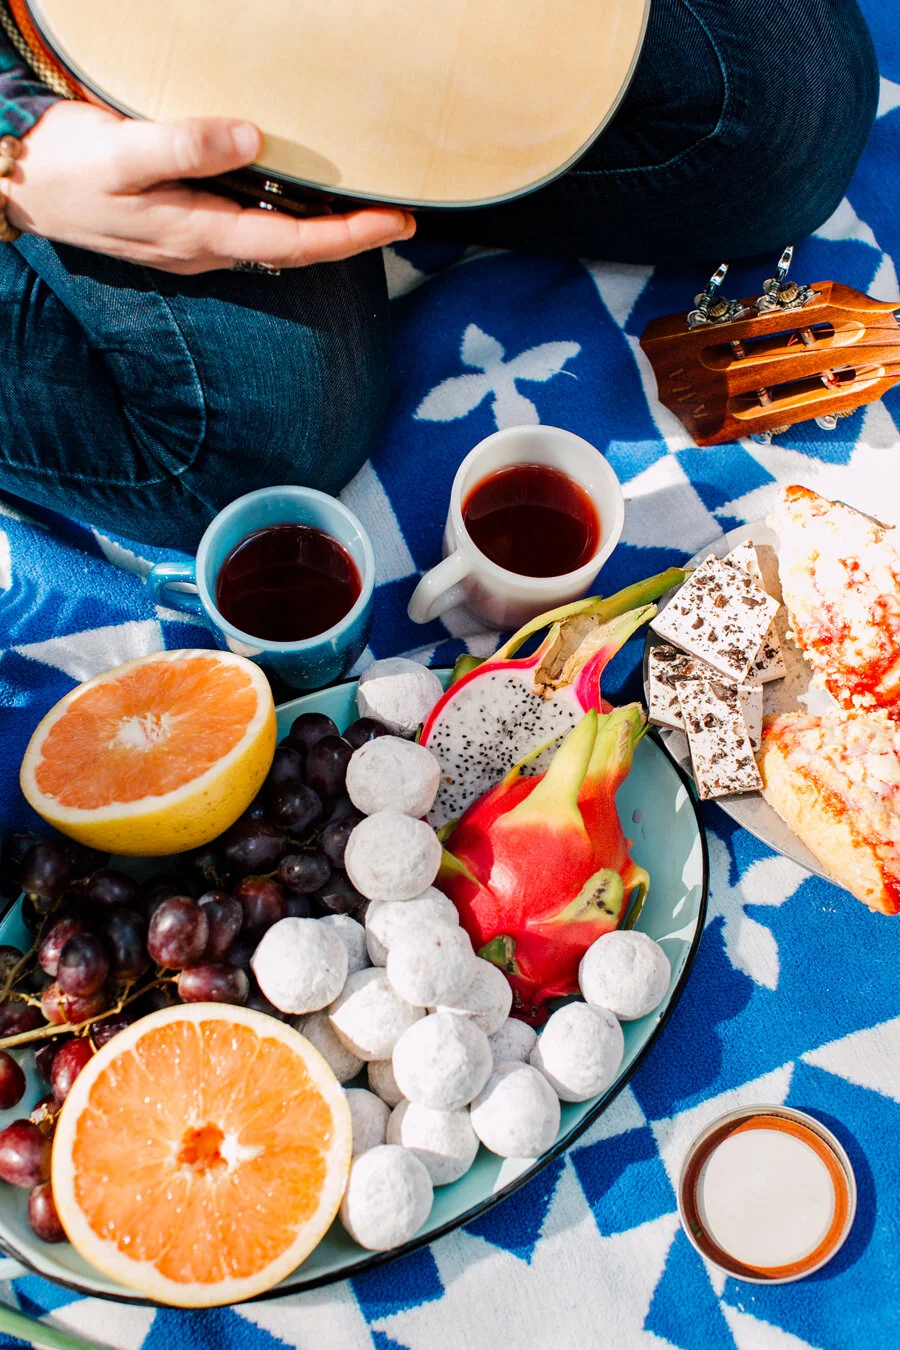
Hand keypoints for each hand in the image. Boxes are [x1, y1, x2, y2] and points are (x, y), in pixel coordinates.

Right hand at [2, 101, 415, 272]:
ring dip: (323, 233)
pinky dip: (288, 221)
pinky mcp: (184, 227)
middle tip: (403, 217)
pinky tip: (303, 202)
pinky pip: (251, 230)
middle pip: (295, 252)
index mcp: (200, 233)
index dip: (351, 236)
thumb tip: (250, 137)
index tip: (399, 221)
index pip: (294, 245)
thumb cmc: (68, 167)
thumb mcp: (122, 151)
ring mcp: (195, 242)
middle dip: (351, 238)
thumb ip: (185, 146)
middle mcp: (206, 248)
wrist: (19, 188)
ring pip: (275, 245)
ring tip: (368, 212)